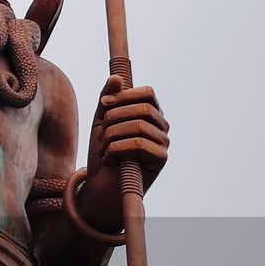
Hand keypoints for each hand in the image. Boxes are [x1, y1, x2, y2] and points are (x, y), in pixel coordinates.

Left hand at [80, 76, 169, 226]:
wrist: (102, 187)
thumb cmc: (104, 154)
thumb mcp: (101, 123)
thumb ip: (107, 101)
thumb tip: (116, 78)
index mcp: (150, 115)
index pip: (147, 93)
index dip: (125, 95)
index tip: (104, 105)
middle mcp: (161, 127)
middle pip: (143, 108)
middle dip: (115, 117)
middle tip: (101, 133)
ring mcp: (163, 143)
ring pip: (139, 126)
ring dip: (112, 136)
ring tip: (103, 149)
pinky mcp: (161, 159)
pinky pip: (139, 144)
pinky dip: (117, 150)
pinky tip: (109, 159)